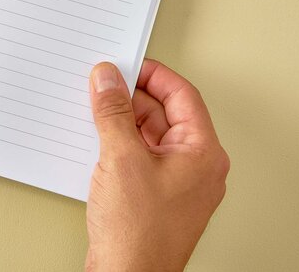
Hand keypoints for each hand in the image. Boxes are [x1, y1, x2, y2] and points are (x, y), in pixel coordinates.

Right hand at [85, 60, 228, 271]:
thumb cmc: (139, 234)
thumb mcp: (121, 158)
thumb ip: (113, 112)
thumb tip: (108, 80)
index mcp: (202, 153)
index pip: (182, 96)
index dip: (153, 75)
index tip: (126, 65)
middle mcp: (196, 166)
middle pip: (165, 114)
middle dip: (132, 98)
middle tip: (103, 85)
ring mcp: (176, 183)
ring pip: (150, 135)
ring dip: (123, 121)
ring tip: (95, 112)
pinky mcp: (156, 195)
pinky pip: (141, 156)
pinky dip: (120, 143)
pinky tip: (98, 139)